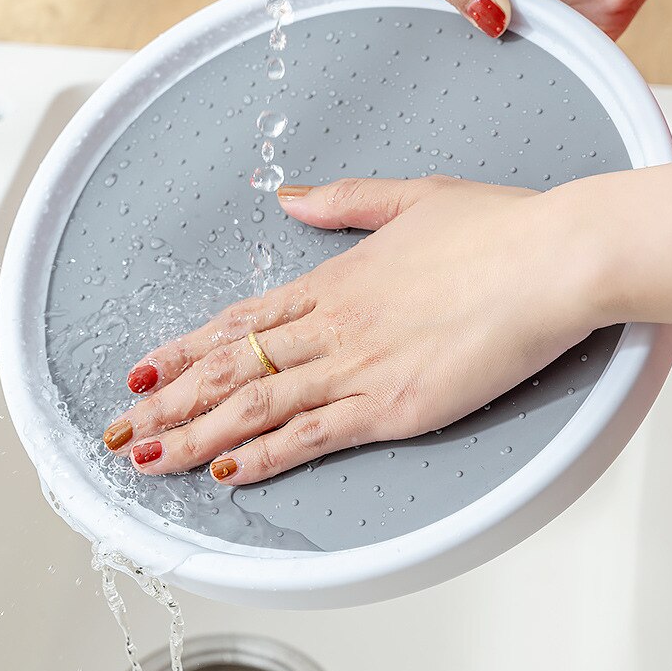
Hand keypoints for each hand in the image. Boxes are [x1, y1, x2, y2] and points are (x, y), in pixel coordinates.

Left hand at [103, 176, 605, 483]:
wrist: (550, 258)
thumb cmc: (494, 227)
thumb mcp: (411, 197)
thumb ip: (344, 202)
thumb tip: (292, 198)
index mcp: (336, 279)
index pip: (242, 323)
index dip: (186, 351)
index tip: (146, 373)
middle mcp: (334, 326)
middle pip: (233, 368)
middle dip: (171, 401)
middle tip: (121, 428)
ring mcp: (360, 368)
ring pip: (257, 406)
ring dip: (197, 435)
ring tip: (148, 458)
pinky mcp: (395, 407)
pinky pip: (314, 435)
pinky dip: (266, 456)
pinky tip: (228, 473)